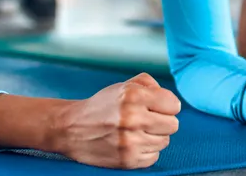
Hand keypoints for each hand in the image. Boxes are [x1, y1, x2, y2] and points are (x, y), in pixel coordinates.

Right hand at [53, 72, 180, 168]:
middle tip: (147, 120)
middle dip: (162, 121)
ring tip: (137, 132)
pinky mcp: (127, 160)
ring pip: (165, 141)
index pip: (174, 105)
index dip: (167, 105)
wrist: (72, 128)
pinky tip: (133, 143)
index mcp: (133, 96)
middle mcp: (132, 118)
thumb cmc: (102, 105)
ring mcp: (130, 141)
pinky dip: (146, 151)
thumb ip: (150, 84)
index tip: (157, 107)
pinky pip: (154, 157)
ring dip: (154, 137)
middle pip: (173, 125)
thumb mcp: (124, 85)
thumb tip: (171, 101)